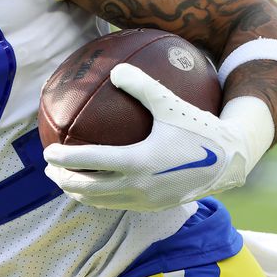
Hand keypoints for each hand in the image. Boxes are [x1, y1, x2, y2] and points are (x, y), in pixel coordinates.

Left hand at [42, 63, 274, 211]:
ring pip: (100, 202)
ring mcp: (146, 201)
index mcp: (139, 162)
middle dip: (63, 181)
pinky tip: (94, 186)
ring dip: (78, 193)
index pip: (90, 163)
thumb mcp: (170, 104)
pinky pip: (116, 205)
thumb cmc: (199, 128)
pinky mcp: (153, 207)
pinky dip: (98, 198)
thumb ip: (142, 86)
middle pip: (88, 189)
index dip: (64, 159)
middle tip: (48, 168)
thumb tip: (115, 70)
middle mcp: (139, 187)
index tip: (47, 152)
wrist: (229, 162)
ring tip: (64, 180)